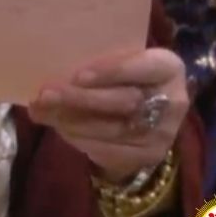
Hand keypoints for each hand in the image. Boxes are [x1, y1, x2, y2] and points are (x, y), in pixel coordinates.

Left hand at [25, 48, 188, 183]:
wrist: (148, 111)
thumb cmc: (126, 75)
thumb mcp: (123, 60)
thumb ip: (101, 62)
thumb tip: (53, 68)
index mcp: (168, 67)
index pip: (143, 67)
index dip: (112, 71)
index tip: (77, 74)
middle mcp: (173, 101)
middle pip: (125, 101)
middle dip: (80, 99)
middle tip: (46, 94)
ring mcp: (162, 133)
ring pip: (112, 130)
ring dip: (71, 121)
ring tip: (42, 111)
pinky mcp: (148, 156)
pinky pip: (109, 150)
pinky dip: (78, 139)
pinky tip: (58, 127)